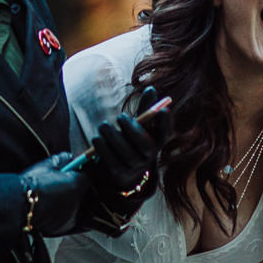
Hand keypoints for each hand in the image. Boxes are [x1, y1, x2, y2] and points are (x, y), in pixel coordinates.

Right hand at [18, 152, 87, 236]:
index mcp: (77, 184)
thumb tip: (69, 156)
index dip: (87, 169)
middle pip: (87, 192)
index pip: (90, 174)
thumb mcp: (46, 165)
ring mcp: (72, 216)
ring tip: (62, 195)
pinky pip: (72, 218)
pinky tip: (58, 208)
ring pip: (81, 207)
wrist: (18, 204)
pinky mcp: (64, 227)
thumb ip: (62, 159)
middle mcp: (78, 202)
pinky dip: (68, 213)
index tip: (83, 167)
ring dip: (76, 201)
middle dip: (82, 186)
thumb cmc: (31, 183)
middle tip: (70, 181)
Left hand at [90, 86, 165, 203]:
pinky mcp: (120, 174)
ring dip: (113, 137)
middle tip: (120, 116)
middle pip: (145, 145)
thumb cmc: (131, 140)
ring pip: (126, 153)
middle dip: (133, 130)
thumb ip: (144, 109)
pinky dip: (103, 149)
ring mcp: (135, 167)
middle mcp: (149, 156)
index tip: (162, 109)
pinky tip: (96, 139)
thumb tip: (151, 88)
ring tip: (103, 126)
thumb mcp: (138, 126)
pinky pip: (112, 162)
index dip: (166, 123)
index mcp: (156, 142)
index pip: (165, 133)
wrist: (122, 170)